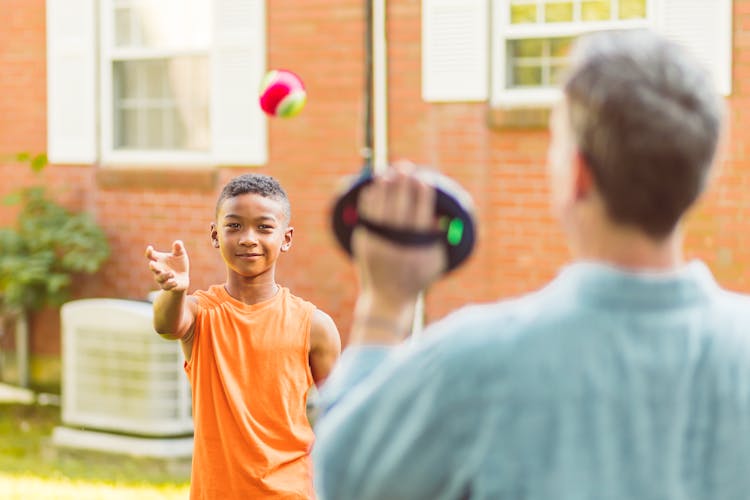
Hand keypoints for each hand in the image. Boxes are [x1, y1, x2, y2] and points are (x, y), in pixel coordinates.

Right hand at [145, 240, 189, 291]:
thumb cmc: (179, 264)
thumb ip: (178, 249)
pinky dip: (170, 284)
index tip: (150, 248)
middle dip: (152, 266)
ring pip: (160, 278)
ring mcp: (162, 278)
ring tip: (172, 273)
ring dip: (165, 275)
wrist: (183, 278)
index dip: (149, 252)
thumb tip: (178, 242)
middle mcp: (158, 269)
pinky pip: (166, 286)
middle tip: (152, 263)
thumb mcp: (180, 255)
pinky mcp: (167, 286)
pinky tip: (175, 282)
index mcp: (159, 260)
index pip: (151, 256)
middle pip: (153, 268)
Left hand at [352, 163, 446, 327]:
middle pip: (399, 206)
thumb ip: (440, 239)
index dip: (422, 194)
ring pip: (380, 207)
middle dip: (403, 184)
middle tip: (406, 168)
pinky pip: (366, 214)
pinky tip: (374, 187)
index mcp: (416, 246)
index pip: (421, 213)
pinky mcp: (363, 241)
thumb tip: (443, 215)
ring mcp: (377, 241)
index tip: (424, 180)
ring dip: (385, 186)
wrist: (387, 297)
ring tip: (390, 172)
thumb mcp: (435, 261)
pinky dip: (370, 198)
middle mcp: (396, 242)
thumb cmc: (417, 278)